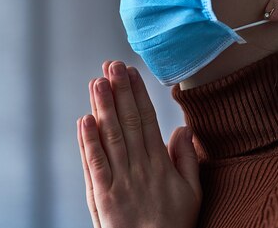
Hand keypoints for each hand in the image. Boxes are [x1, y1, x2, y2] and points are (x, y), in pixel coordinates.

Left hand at [77, 61, 201, 227]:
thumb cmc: (173, 226)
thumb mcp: (192, 194)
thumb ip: (188, 160)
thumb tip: (184, 128)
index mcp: (160, 164)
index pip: (147, 120)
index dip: (138, 94)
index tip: (131, 72)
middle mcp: (139, 167)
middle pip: (127, 122)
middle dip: (119, 91)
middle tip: (111, 65)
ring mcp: (119, 180)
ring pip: (110, 137)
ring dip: (103, 107)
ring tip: (98, 82)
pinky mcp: (102, 195)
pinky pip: (94, 164)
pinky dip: (88, 141)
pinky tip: (84, 120)